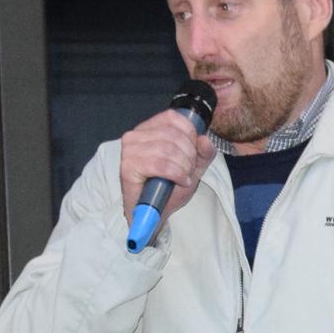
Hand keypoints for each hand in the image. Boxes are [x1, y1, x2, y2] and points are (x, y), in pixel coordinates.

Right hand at [116, 107, 214, 227]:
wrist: (153, 214)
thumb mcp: (192, 167)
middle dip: (189, 155)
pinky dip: (176, 174)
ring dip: (183, 167)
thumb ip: (203, 153)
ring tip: (183, 178)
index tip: (192, 154)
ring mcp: (129, 150)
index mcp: (148, 129)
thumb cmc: (168, 189)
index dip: (190, 135)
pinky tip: (178, 181)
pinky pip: (161, 164)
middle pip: (173, 135)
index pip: (173, 117)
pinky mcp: (128, 167)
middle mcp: (135, 135)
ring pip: (168, 149)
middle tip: (188, 171)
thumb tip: (205, 139)